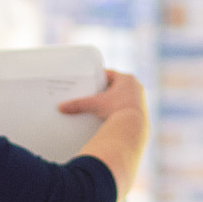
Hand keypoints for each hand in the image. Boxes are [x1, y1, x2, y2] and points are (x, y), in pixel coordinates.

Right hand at [61, 68, 149, 199]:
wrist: (132, 127)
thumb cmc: (115, 111)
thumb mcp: (94, 105)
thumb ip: (78, 104)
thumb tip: (61, 107)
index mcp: (127, 79)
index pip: (110, 74)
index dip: (99, 78)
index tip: (90, 82)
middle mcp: (136, 86)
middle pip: (116, 85)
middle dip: (106, 90)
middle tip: (93, 95)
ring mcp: (140, 99)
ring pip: (123, 96)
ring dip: (114, 100)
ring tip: (102, 106)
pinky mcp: (141, 111)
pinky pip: (127, 106)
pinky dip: (120, 109)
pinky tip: (112, 115)